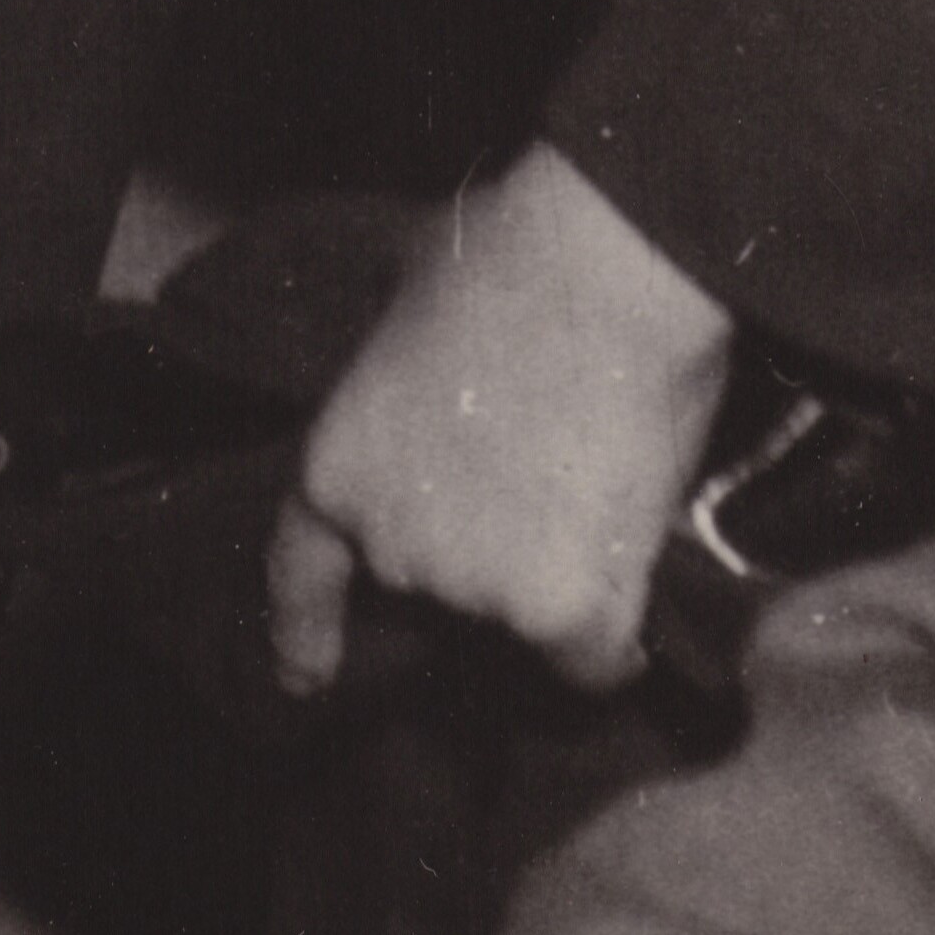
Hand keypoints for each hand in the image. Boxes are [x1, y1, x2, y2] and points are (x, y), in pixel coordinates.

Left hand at [269, 143, 740, 694]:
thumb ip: (402, 391)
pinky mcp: (562, 613)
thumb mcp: (402, 311)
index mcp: (337, 469)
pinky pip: (592, 659)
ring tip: (594, 487)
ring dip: (553, 580)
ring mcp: (475, 588)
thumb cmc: (505, 254)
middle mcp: (392, 546)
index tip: (304, 680)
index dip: (303, 631)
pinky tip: (632, 572)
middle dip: (482, 549)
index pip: (302, 571)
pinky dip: (614, 635)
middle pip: (439, 586)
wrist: (603, 266)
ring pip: (522, 619)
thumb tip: (426, 389)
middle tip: (539, 475)